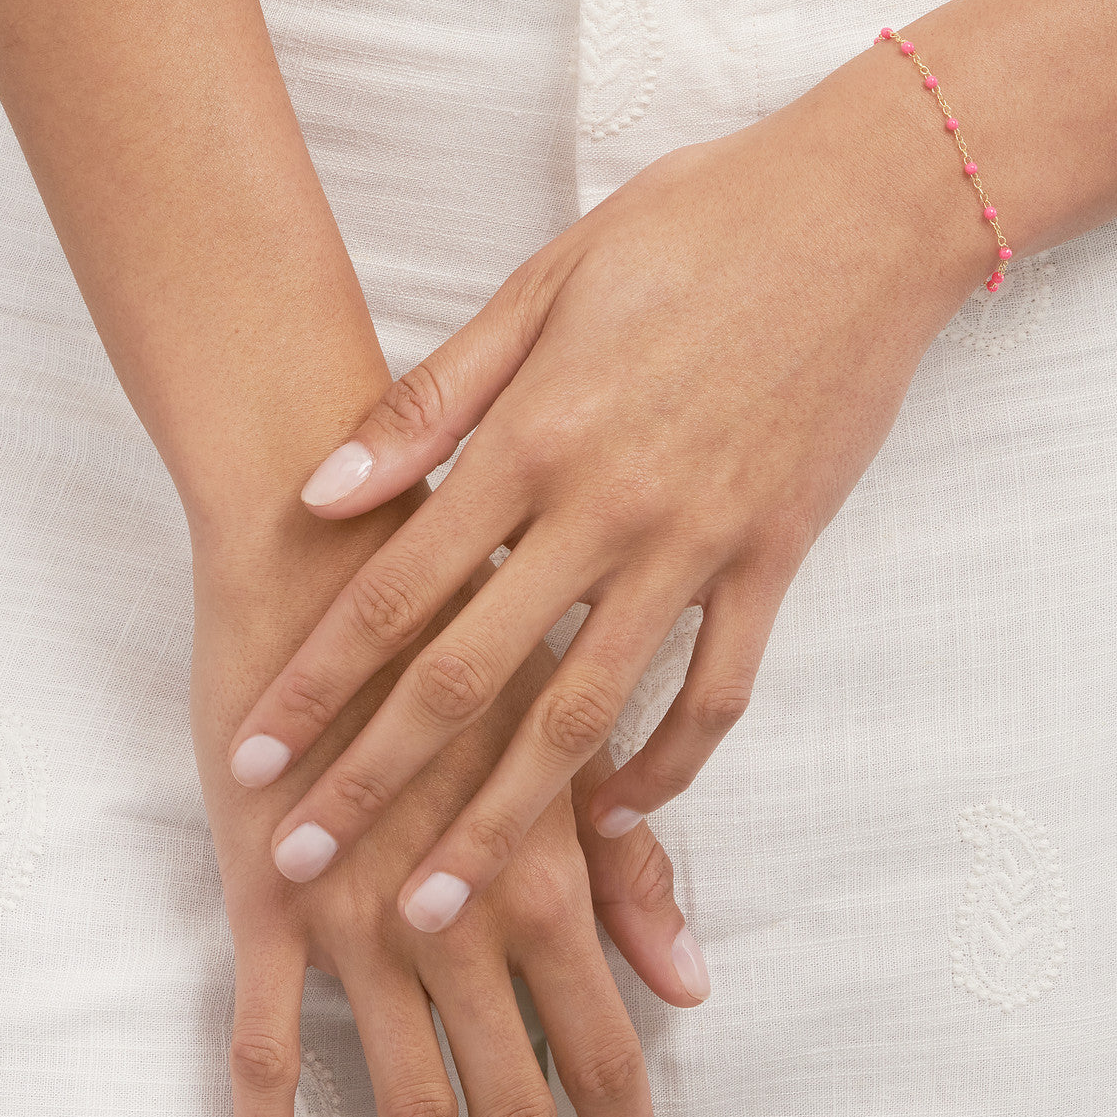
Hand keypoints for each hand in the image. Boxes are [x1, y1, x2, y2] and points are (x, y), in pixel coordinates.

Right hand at [192, 504, 705, 1116]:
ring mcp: (355, 924)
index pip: (598, 1042)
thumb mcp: (565, 737)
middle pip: (510, 1093)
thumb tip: (690, 985)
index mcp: (540, 876)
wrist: (335, 563)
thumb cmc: (466, 633)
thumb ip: (629, 872)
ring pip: (402, 1094)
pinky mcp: (265, 908)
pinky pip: (258, 1049)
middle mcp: (454, 919)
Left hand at [227, 55, 987, 926]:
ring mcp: (703, 543)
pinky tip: (616, 812)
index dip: (317, 678)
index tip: (254, 752)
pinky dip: (668, 765)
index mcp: (539, 433)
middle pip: (475, 677)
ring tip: (441, 903)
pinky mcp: (778, 558)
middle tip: (307, 866)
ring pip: (589, 712)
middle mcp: (612, 508)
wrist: (863, 213)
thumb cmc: (697, 228)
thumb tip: (328, 489)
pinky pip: (720, 690)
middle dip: (378, 783)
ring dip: (507, 818)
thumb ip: (437, 399)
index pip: (401, 585)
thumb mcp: (547, 283)